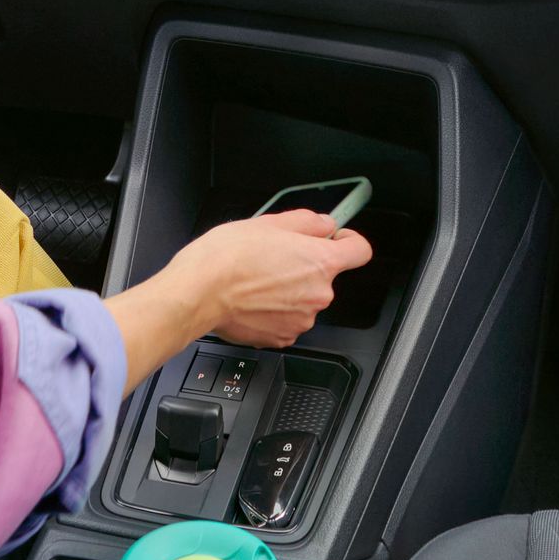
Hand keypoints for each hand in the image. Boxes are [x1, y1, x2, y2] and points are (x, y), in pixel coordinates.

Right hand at [169, 210, 372, 348]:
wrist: (199, 292)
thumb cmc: (227, 257)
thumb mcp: (269, 222)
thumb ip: (307, 222)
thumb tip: (323, 224)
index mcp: (320, 262)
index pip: (360, 251)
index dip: (349, 241)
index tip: (337, 239)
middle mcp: (317, 294)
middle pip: (324, 276)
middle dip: (305, 266)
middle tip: (275, 256)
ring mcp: (301, 319)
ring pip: (304, 299)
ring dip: (288, 290)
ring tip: (258, 279)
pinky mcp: (282, 337)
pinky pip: (287, 319)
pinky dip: (275, 310)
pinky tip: (253, 299)